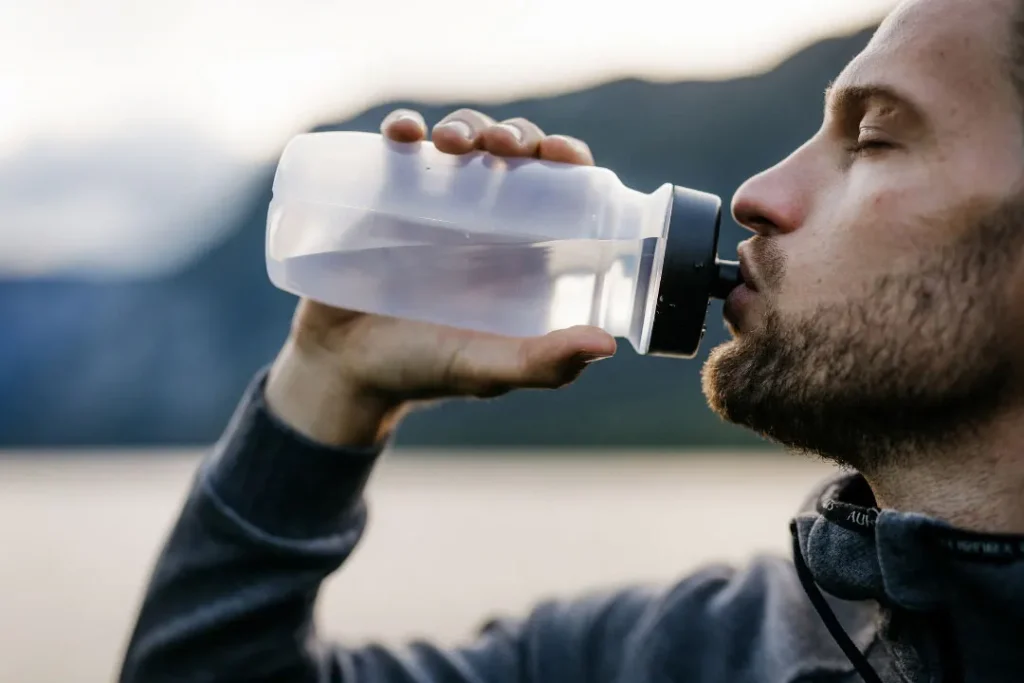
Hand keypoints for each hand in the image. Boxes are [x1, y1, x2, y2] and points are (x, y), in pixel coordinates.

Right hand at [266, 108, 615, 445]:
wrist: (341, 371)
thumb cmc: (423, 371)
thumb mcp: (486, 370)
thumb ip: (541, 364)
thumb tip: (607, 344)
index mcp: (521, 250)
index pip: (558, 187)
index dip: (566, 160)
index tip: (562, 153)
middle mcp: (482, 218)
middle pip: (511, 153)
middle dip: (515, 135)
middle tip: (502, 147)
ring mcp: (431, 203)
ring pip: (459, 141)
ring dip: (464, 126)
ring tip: (452, 143)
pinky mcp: (381, 196)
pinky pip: (396, 149)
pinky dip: (402, 128)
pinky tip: (402, 132)